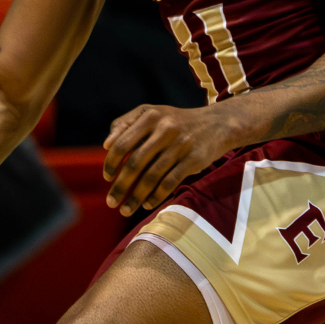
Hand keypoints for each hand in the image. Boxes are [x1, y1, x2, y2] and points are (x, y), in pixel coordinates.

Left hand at [102, 103, 246, 216]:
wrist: (218, 123)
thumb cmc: (176, 121)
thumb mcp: (152, 112)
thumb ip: (126, 123)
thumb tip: (106, 145)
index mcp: (150, 116)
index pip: (122, 143)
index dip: (111, 163)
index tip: (107, 178)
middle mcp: (164, 129)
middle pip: (135, 164)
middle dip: (120, 186)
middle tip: (111, 202)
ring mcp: (180, 145)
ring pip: (151, 177)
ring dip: (136, 197)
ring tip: (126, 210)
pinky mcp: (193, 160)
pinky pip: (170, 182)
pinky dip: (156, 196)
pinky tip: (147, 205)